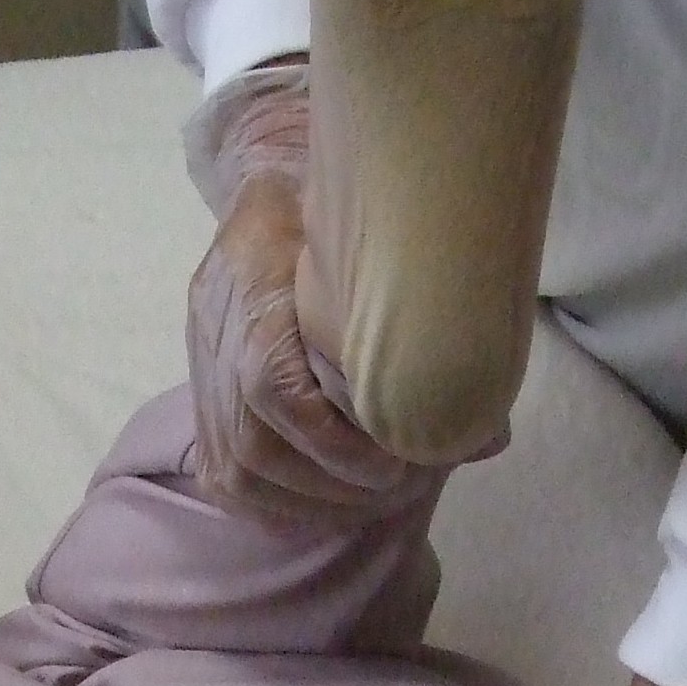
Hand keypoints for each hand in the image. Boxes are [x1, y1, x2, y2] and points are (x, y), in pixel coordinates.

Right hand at [184, 77, 415, 522]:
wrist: (275, 181)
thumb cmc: (345, 216)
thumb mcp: (389, 249)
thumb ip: (431, 332)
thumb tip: (487, 433)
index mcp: (258, 275)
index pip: (272, 384)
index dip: (332, 441)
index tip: (392, 465)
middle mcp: (217, 322)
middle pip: (254, 441)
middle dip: (331, 485)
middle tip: (395, 492)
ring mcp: (201, 357)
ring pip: (236, 466)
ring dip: (307, 501)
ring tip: (366, 503)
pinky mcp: (199, 385)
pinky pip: (220, 469)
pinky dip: (274, 501)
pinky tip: (321, 504)